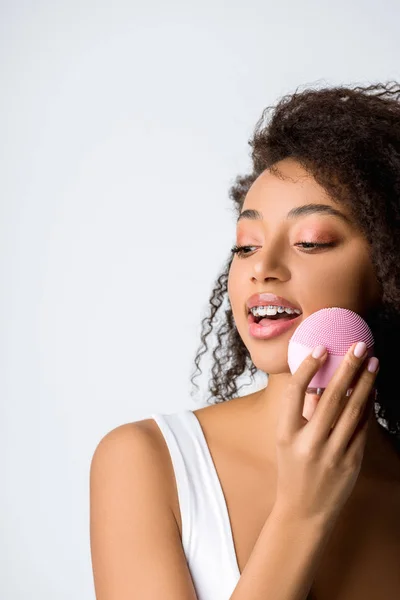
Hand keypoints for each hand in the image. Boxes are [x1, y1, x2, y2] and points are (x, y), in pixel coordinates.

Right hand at [275, 342, 378, 524]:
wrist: (304, 512)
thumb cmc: (292, 471)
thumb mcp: (286, 441)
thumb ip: (301, 412)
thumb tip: (319, 381)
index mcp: (285, 435)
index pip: (295, 393)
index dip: (308, 368)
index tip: (320, 349)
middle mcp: (308, 443)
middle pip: (332, 398)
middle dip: (348, 368)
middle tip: (359, 346)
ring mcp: (332, 454)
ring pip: (354, 411)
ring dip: (365, 383)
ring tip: (372, 362)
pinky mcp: (351, 463)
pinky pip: (362, 428)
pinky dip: (368, 406)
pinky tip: (371, 390)